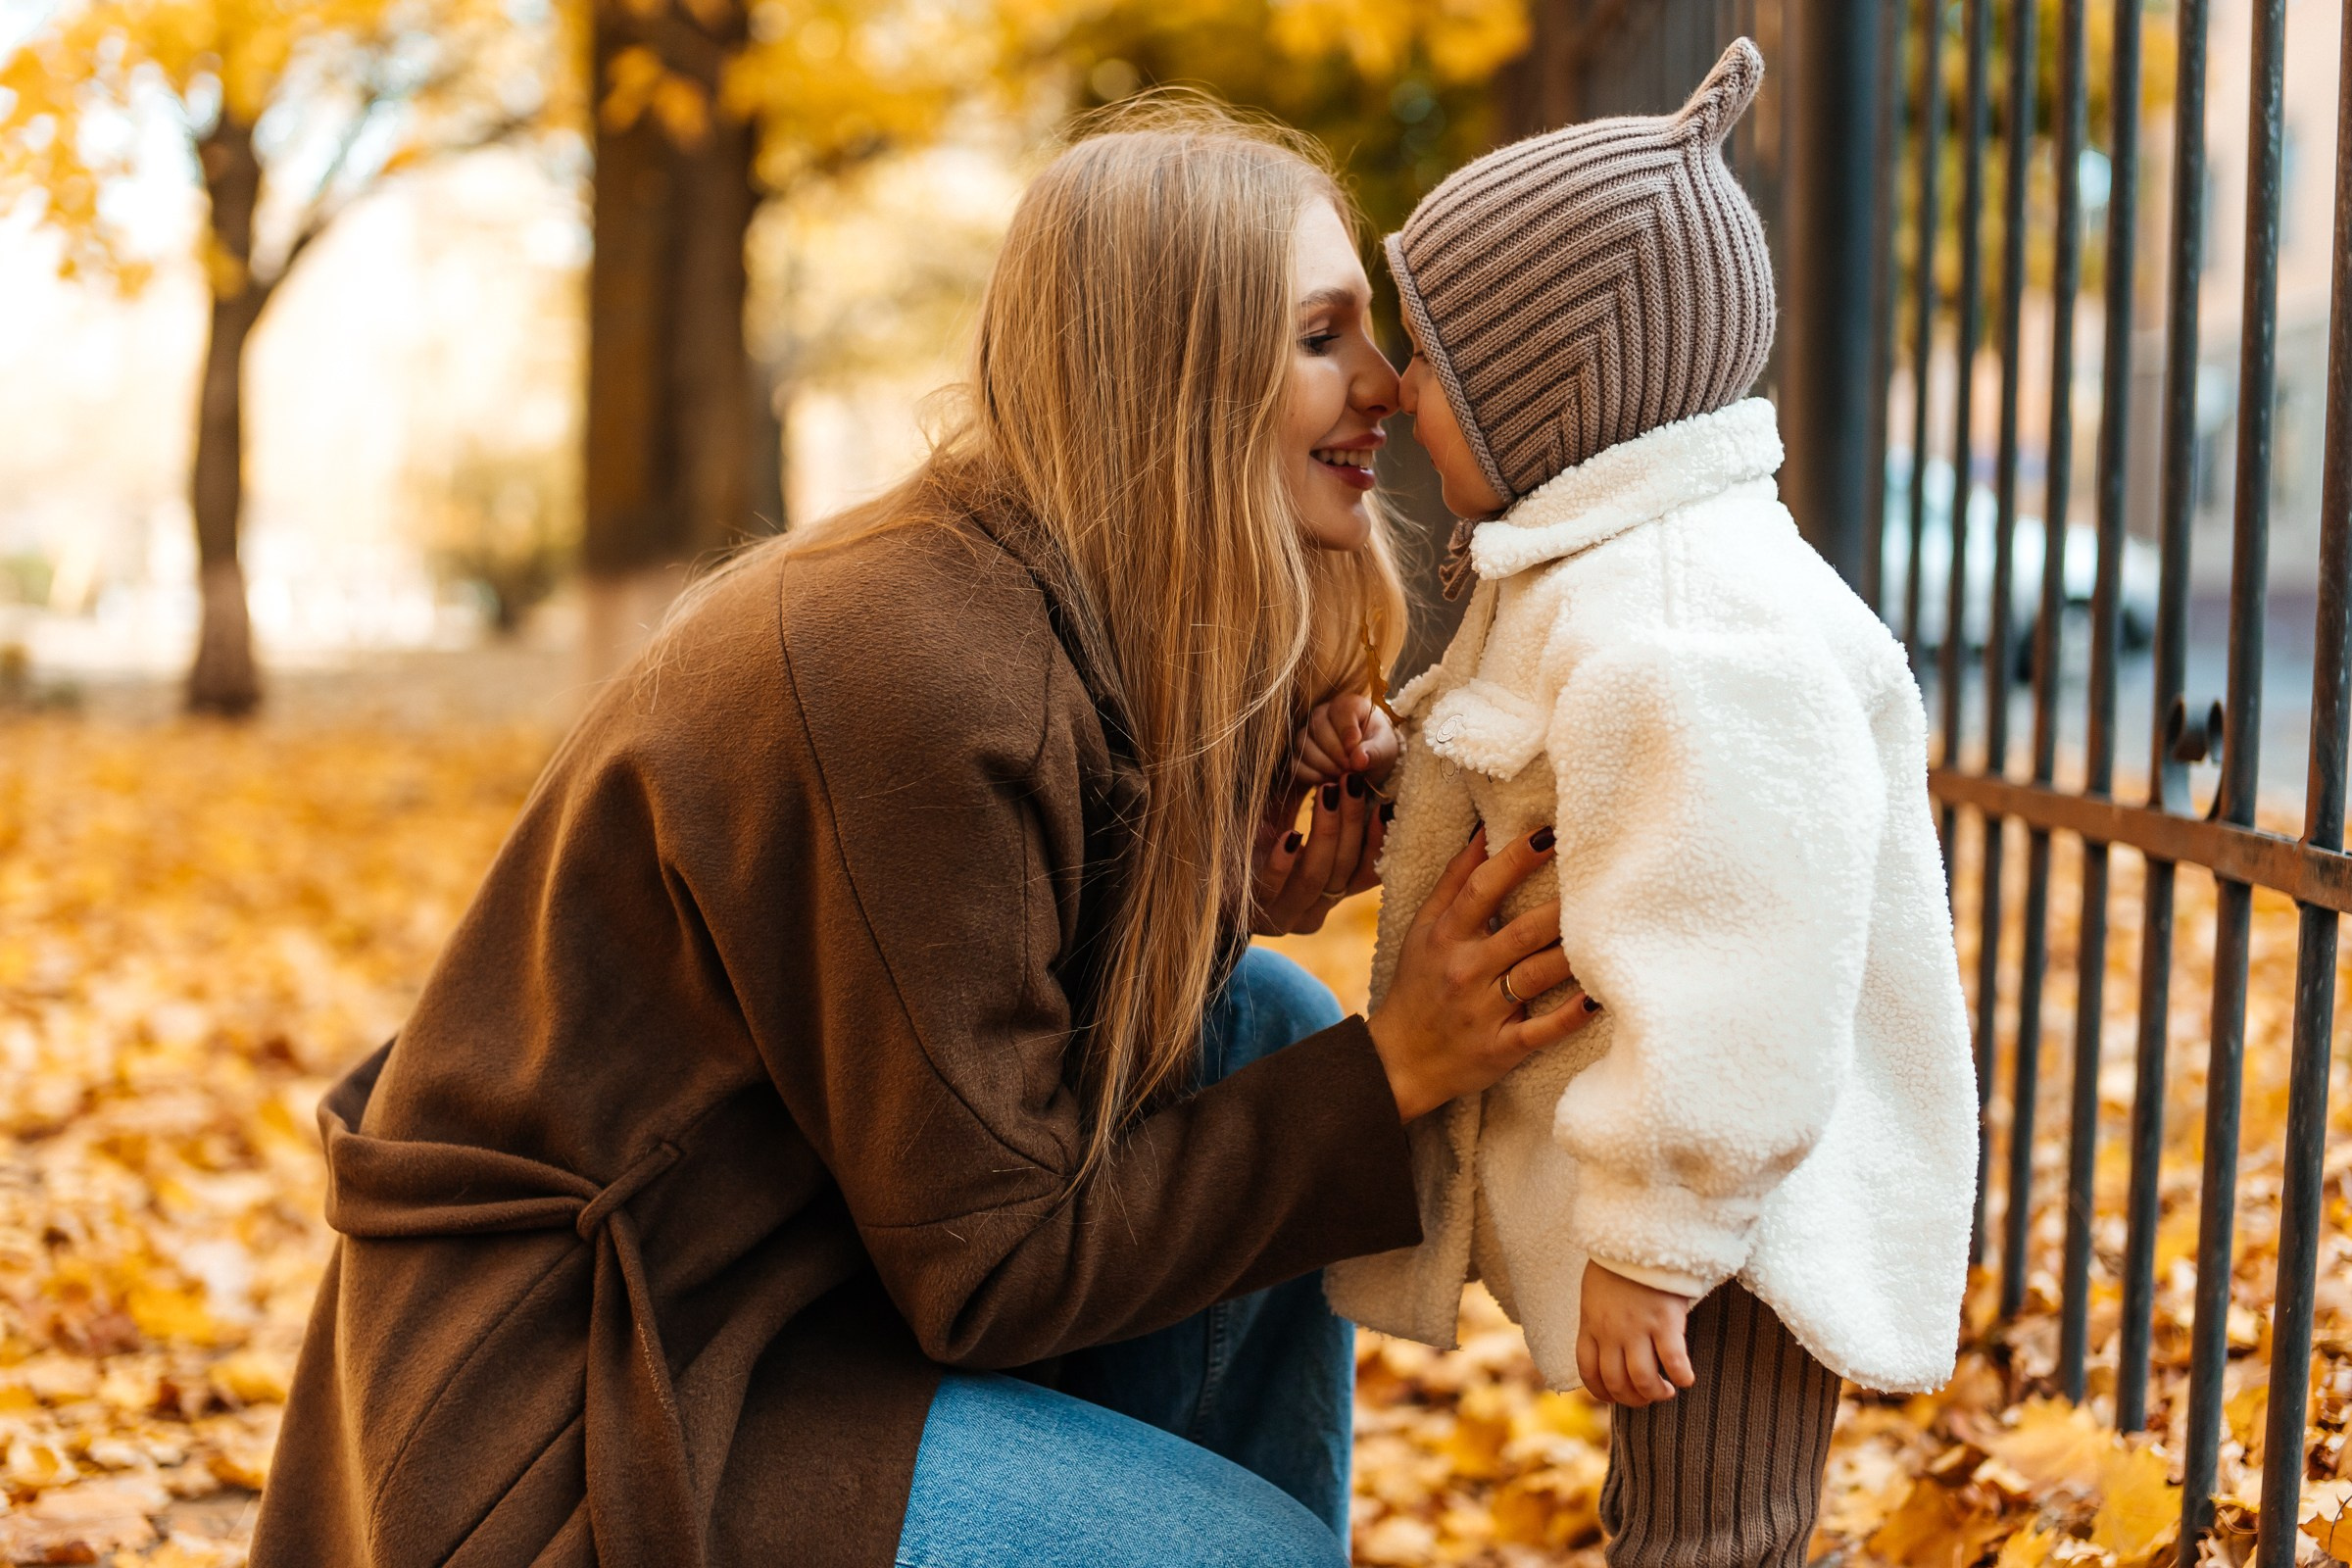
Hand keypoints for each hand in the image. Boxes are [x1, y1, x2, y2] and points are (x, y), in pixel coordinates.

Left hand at [1250, 774, 1388, 935]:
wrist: (1201, 887)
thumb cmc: (1248, 848)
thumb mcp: (1286, 821)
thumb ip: (1317, 802)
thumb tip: (1344, 762)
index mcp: (1328, 892)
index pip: (1367, 873)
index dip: (1379, 841)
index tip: (1385, 804)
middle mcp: (1312, 910)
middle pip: (1344, 868)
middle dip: (1351, 822)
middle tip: (1351, 782)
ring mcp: (1284, 916)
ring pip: (1316, 877)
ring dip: (1325, 832)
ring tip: (1327, 792)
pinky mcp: (1253, 913)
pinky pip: (1273, 889)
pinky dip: (1283, 862)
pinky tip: (1290, 834)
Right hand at [1291, 692, 1399, 788]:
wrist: (1367, 767)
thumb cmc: (1377, 751)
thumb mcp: (1385, 751)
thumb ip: (1375, 752)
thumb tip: (1358, 760)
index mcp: (1349, 705)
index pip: (1341, 709)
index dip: (1347, 731)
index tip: (1356, 751)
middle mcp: (1323, 713)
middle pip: (1317, 725)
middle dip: (1336, 752)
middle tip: (1352, 769)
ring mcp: (1307, 733)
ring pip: (1303, 745)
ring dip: (1324, 765)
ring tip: (1343, 776)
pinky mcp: (1298, 755)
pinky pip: (1295, 763)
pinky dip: (1312, 775)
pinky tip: (1329, 781)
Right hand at [1363, 826, 1593, 1121]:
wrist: (1399, 1061)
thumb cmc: (1417, 985)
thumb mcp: (1423, 929)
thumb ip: (1454, 881)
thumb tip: (1484, 831)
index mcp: (1445, 936)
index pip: (1482, 888)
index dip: (1516, 859)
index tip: (1549, 834)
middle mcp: (1464, 970)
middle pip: (1521, 931)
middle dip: (1560, 907)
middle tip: (1599, 881)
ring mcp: (1483, 1011)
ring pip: (1536, 975)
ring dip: (1572, 954)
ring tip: (1610, 931)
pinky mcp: (1500, 1048)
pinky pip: (1541, 1031)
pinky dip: (1570, 1016)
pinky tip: (1598, 999)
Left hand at [1575, 1261, 1694, 1406]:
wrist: (1636, 1235)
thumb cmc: (1617, 1264)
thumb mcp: (1594, 1294)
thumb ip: (1598, 1321)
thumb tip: (1605, 1346)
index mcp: (1591, 1325)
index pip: (1589, 1373)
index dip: (1603, 1393)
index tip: (1617, 1398)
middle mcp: (1611, 1332)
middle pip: (1616, 1383)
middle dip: (1633, 1399)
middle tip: (1648, 1397)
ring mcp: (1637, 1327)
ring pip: (1643, 1379)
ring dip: (1656, 1393)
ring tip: (1666, 1391)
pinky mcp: (1664, 1320)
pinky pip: (1673, 1361)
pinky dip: (1681, 1376)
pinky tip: (1686, 1378)